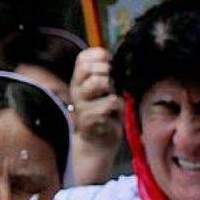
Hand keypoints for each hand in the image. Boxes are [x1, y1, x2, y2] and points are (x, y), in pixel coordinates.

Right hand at [70, 47, 123, 182]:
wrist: (98, 142)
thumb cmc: (106, 113)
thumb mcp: (106, 90)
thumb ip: (108, 74)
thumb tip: (122, 59)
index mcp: (80, 80)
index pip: (83, 57)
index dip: (100, 57)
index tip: (111, 67)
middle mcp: (77, 89)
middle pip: (92, 67)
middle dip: (109, 73)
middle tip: (114, 87)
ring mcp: (80, 104)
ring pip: (100, 82)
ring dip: (113, 90)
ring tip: (114, 100)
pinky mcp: (87, 118)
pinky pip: (108, 104)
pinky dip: (116, 108)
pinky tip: (114, 115)